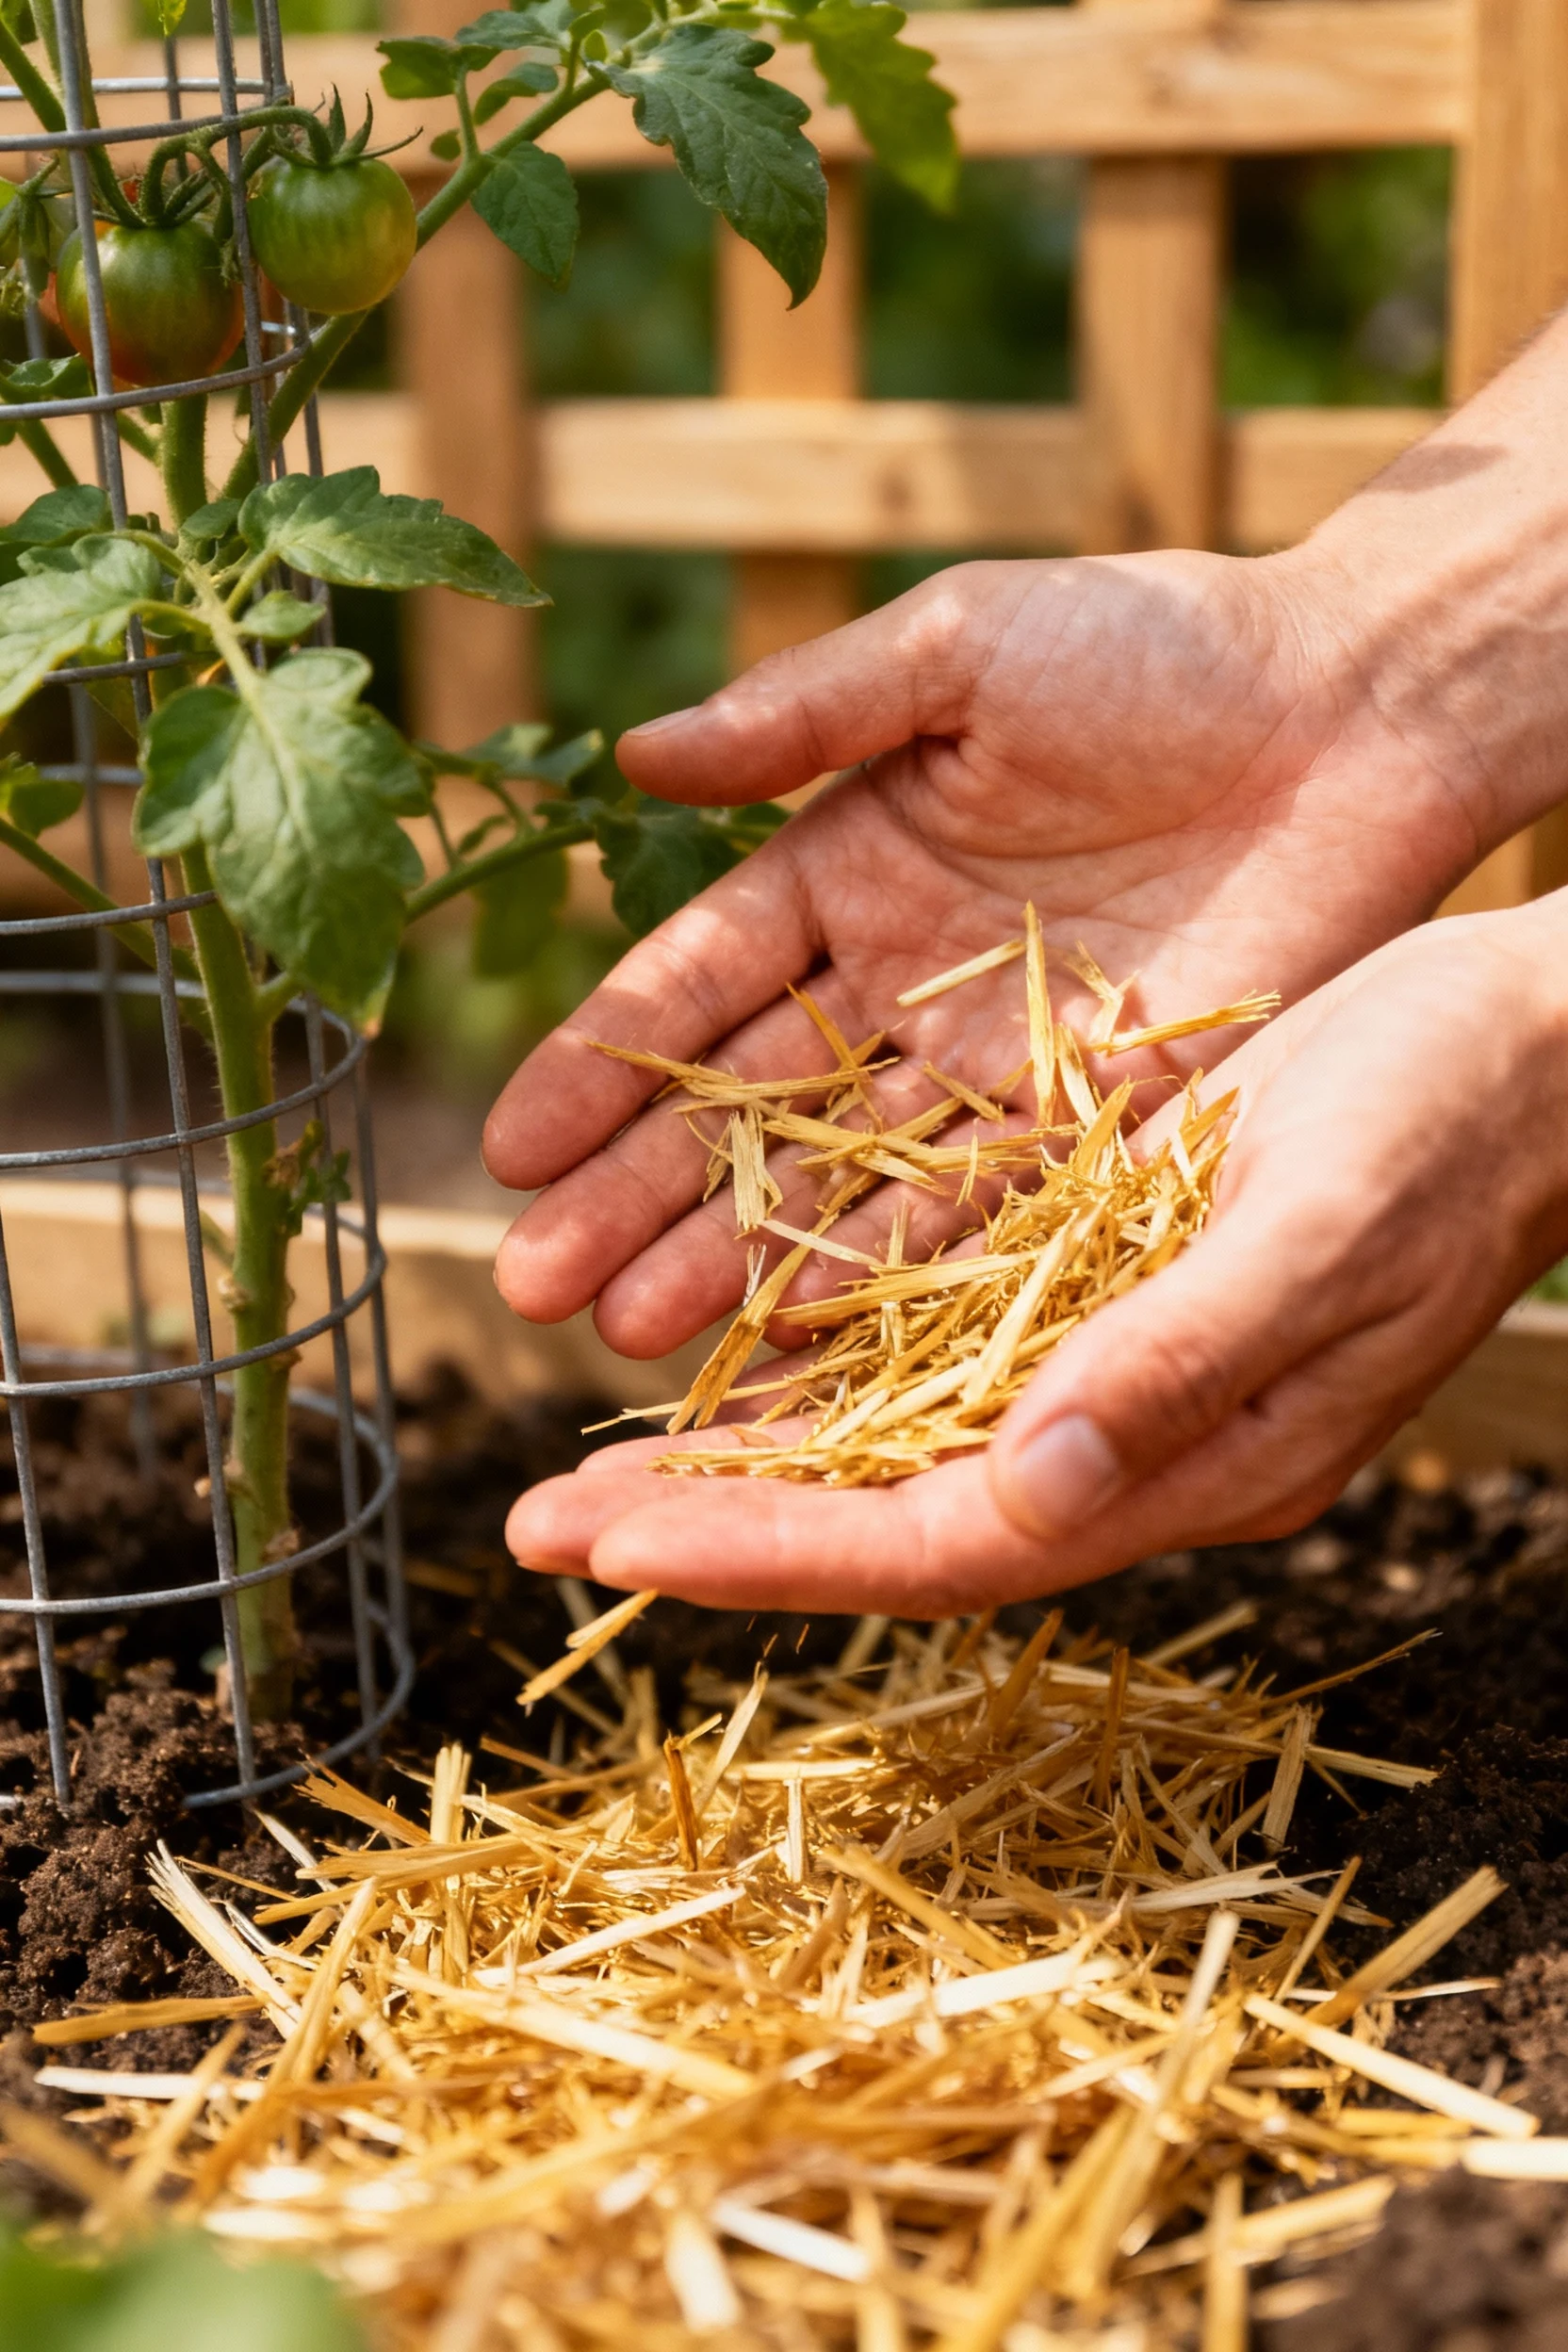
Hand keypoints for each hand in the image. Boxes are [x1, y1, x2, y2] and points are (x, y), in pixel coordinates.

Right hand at [485, 545, 1487, 1358]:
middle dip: (637, 1196)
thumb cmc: (1154, 644)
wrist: (1351, 713)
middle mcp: (895, 982)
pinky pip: (966, 1212)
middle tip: (534, 1283)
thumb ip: (801, 714)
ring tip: (630, 1334)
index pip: (695, 984)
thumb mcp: (959, 649)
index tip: (513, 1147)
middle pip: (741, 1109)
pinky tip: (787, 1333)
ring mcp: (984, 1065)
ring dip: (732, 1259)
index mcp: (843, 866)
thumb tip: (630, 759)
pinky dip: (879, 1272)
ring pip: (834, 1181)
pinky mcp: (1087, 1122)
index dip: (602, 1065)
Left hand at [503, 902, 1567, 1612]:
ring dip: (752, 1452)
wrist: (1531, 1048)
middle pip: (893, 1512)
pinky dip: (826, 1359)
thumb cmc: (1455, 1121)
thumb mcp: (1326, 1224)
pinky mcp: (1104, 1282)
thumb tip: (1033, 1484)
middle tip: (538, 1529)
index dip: (772, 1546)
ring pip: (897, 1439)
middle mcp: (1133, 1438)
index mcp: (1194, 1459)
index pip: (943, 1541)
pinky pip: (935, 1350)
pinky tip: (730, 1341)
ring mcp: (1116, 1369)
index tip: (611, 1546)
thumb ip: (1184, 1360)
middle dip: (717, 1526)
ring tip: (595, 1464)